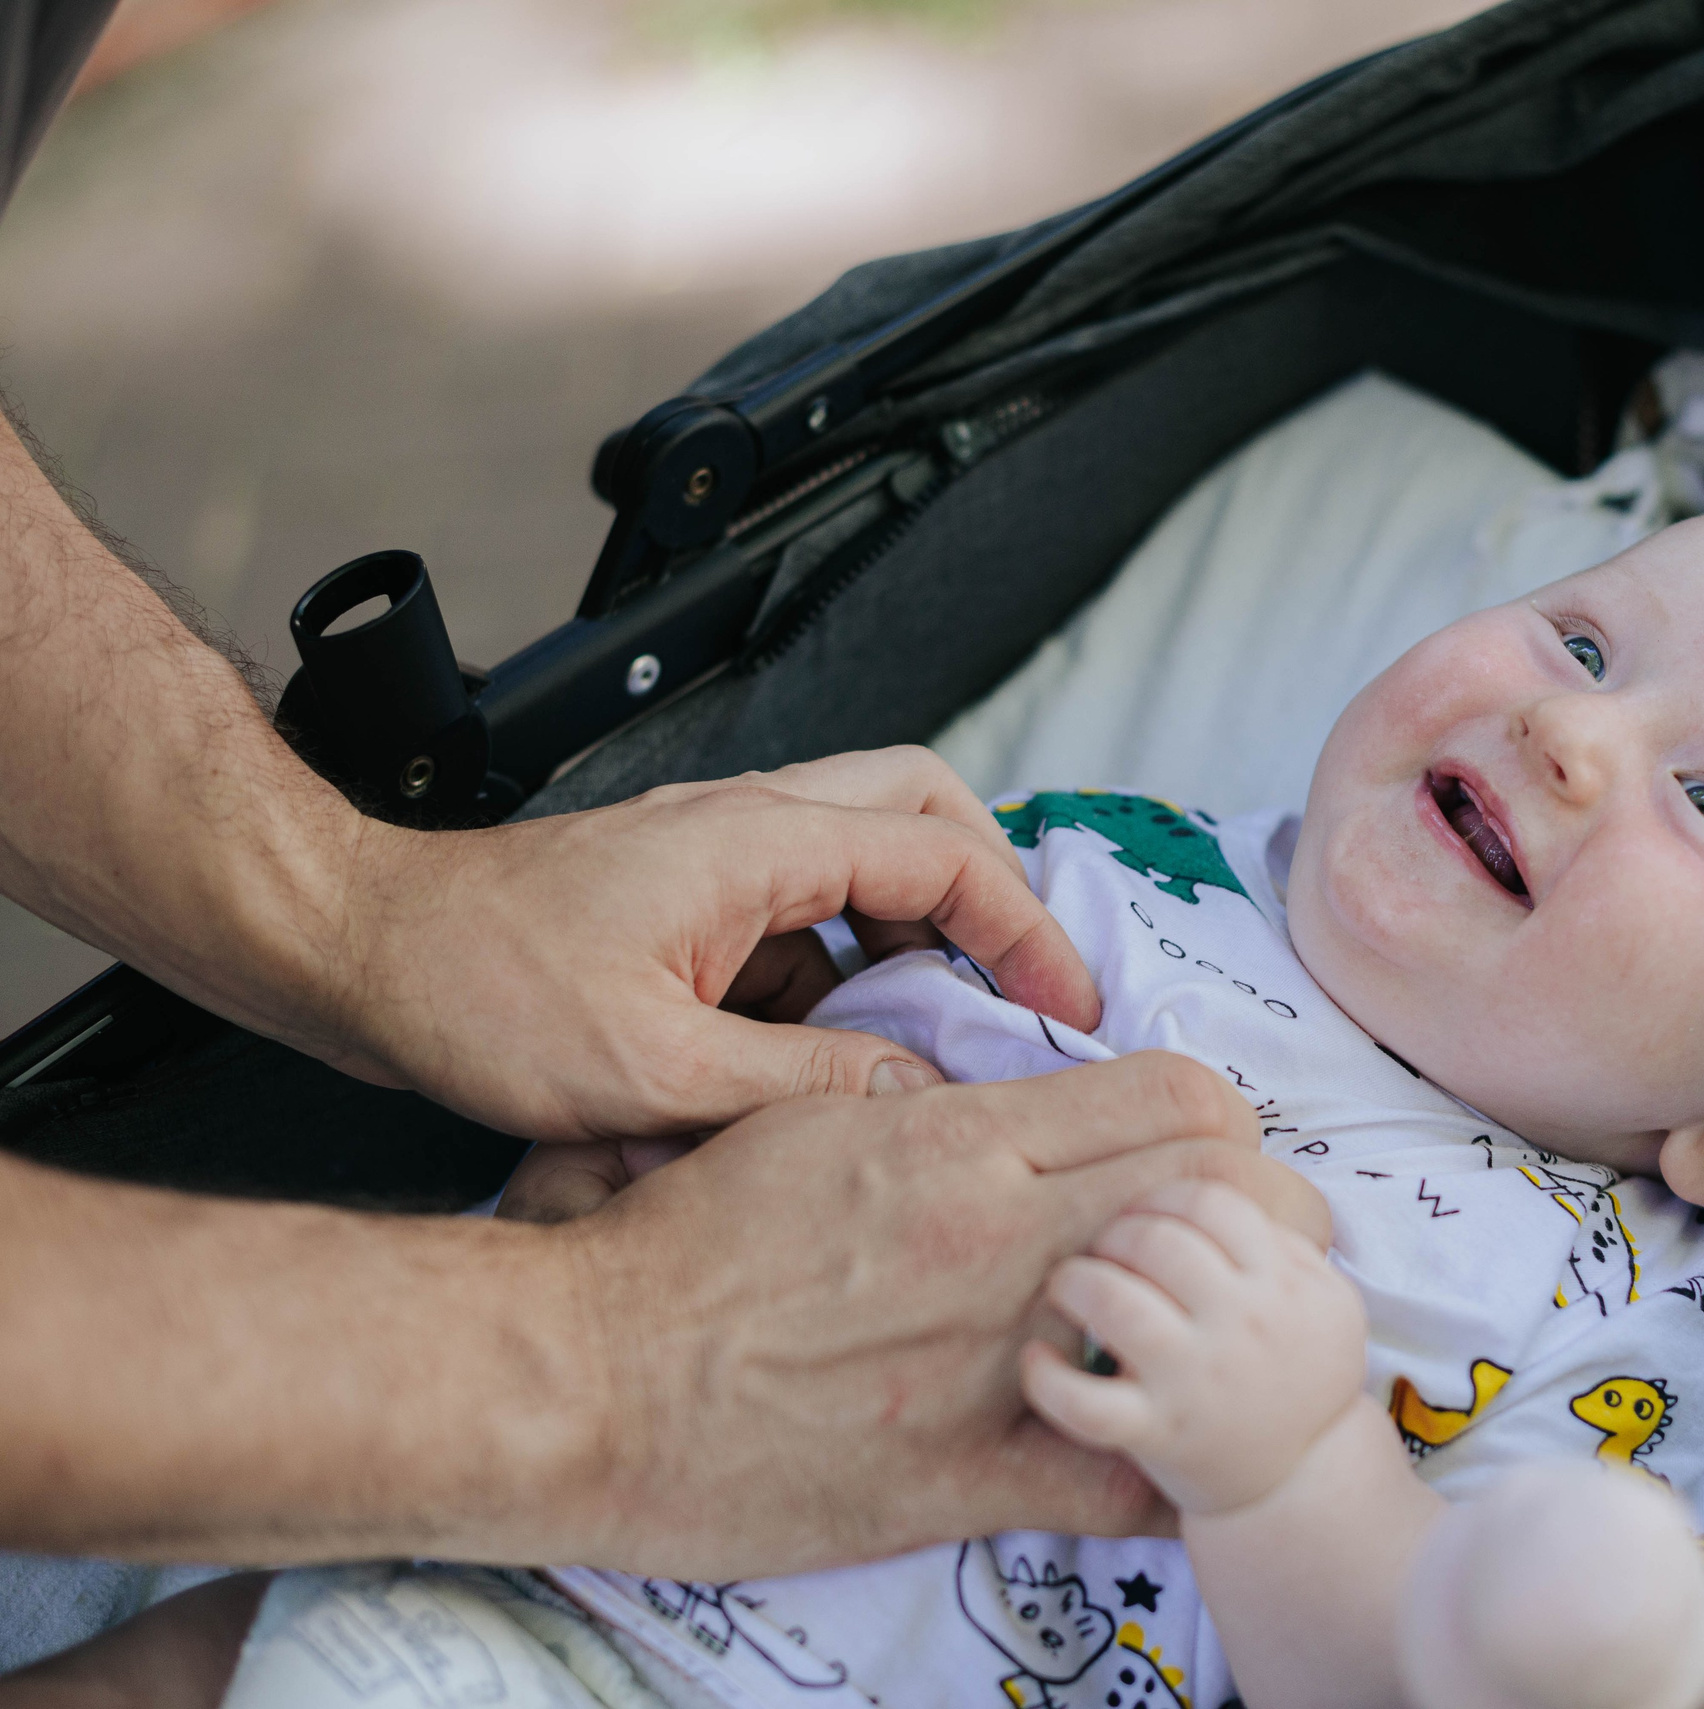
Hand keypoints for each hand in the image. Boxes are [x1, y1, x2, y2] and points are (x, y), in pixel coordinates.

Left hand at [309, 747, 1097, 1140]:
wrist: (355, 952)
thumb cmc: (470, 988)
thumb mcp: (651, 1071)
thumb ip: (802, 1079)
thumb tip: (916, 1096)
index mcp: (757, 842)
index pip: (946, 855)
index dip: (1026, 931)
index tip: (1066, 1006)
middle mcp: (750, 824)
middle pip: (927, 805)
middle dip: (991, 893)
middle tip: (1016, 988)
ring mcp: (720, 854)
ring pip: (871, 857)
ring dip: (917, 937)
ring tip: (930, 1038)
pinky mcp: (692, 896)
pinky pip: (808, 911)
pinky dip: (847, 970)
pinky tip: (831, 1053)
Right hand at [553, 1052, 1333, 1574]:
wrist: (579, 1378)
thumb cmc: (675, 1246)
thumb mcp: (808, 1123)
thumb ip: (927, 1107)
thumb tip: (1001, 1099)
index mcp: (960, 1138)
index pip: (1177, 1095)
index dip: (1219, 1124)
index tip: (1205, 1156)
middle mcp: (999, 1235)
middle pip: (1225, 1193)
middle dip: (1265, 1212)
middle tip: (1245, 1248)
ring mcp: (992, 1360)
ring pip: (1201, 1323)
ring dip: (1230, 1331)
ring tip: (1214, 1346)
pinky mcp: (963, 1474)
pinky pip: (1123, 1479)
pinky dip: (1162, 1470)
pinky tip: (1160, 1459)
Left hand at [1021, 1178, 1368, 1515]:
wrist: (1303, 1483)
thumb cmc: (1298, 1369)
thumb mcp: (1320, 1290)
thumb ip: (1274, 1228)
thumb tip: (1219, 1156)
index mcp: (1281, 1279)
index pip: (1211, 1196)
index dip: (1162, 1189)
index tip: (1141, 1208)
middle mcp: (1243, 1324)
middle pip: (1160, 1240)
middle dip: (1113, 1230)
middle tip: (1096, 1246)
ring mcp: (1197, 1381)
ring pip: (1117, 1303)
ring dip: (1076, 1282)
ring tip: (1065, 1287)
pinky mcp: (1157, 1436)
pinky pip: (1085, 1404)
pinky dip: (1047, 1379)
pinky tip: (1037, 1362)